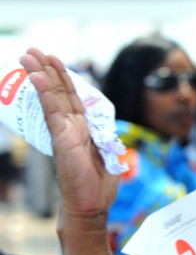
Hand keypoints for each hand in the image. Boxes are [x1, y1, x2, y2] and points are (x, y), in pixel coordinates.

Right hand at [20, 49, 118, 225]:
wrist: (91, 204)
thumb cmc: (98, 185)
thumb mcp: (106, 153)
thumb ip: (103, 137)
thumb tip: (105, 131)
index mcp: (82, 128)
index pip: (72, 97)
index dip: (64, 78)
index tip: (54, 60)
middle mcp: (71, 126)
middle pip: (59, 91)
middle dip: (47, 69)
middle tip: (33, 50)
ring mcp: (65, 131)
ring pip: (53, 96)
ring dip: (42, 74)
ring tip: (29, 54)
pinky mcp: (62, 138)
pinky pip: (53, 110)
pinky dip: (46, 92)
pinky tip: (38, 76)